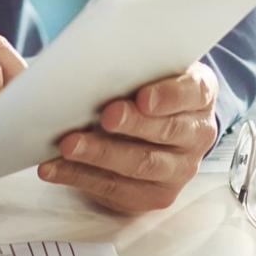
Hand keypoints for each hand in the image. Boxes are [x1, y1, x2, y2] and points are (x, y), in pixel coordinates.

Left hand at [38, 62, 219, 213]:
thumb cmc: (146, 88)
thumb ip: (131, 64)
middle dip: (133, 125)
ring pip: (141, 164)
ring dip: (101, 154)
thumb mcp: (149, 70)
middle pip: (168, 131)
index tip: (143, 98)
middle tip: (105, 117)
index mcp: (199, 95)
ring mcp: (179, 169)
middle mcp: (197, 133)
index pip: (193, 92)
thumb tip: (81, 61)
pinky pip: (116, 187)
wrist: (157, 128)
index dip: (169, 96)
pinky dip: (80, 176)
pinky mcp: (155, 195)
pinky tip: (55, 167)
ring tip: (69, 145)